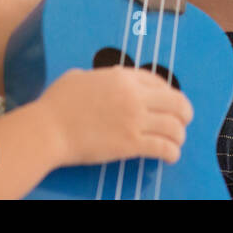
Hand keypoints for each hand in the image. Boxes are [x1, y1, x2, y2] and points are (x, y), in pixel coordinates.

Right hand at [38, 66, 192, 166]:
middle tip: (184, 120)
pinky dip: (171, 152)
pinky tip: (170, 155)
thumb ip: (100, 76)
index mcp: (122, 77)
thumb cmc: (57, 104)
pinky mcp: (130, 144)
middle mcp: (134, 97)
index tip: (170, 101)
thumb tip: (108, 79)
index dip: (169, 91)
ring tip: (176, 141)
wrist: (48, 129)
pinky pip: (163, 147)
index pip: (159, 81)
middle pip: (176, 102)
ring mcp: (134, 120)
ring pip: (174, 126)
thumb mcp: (79, 76)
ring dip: (179, 135)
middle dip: (184, 112)